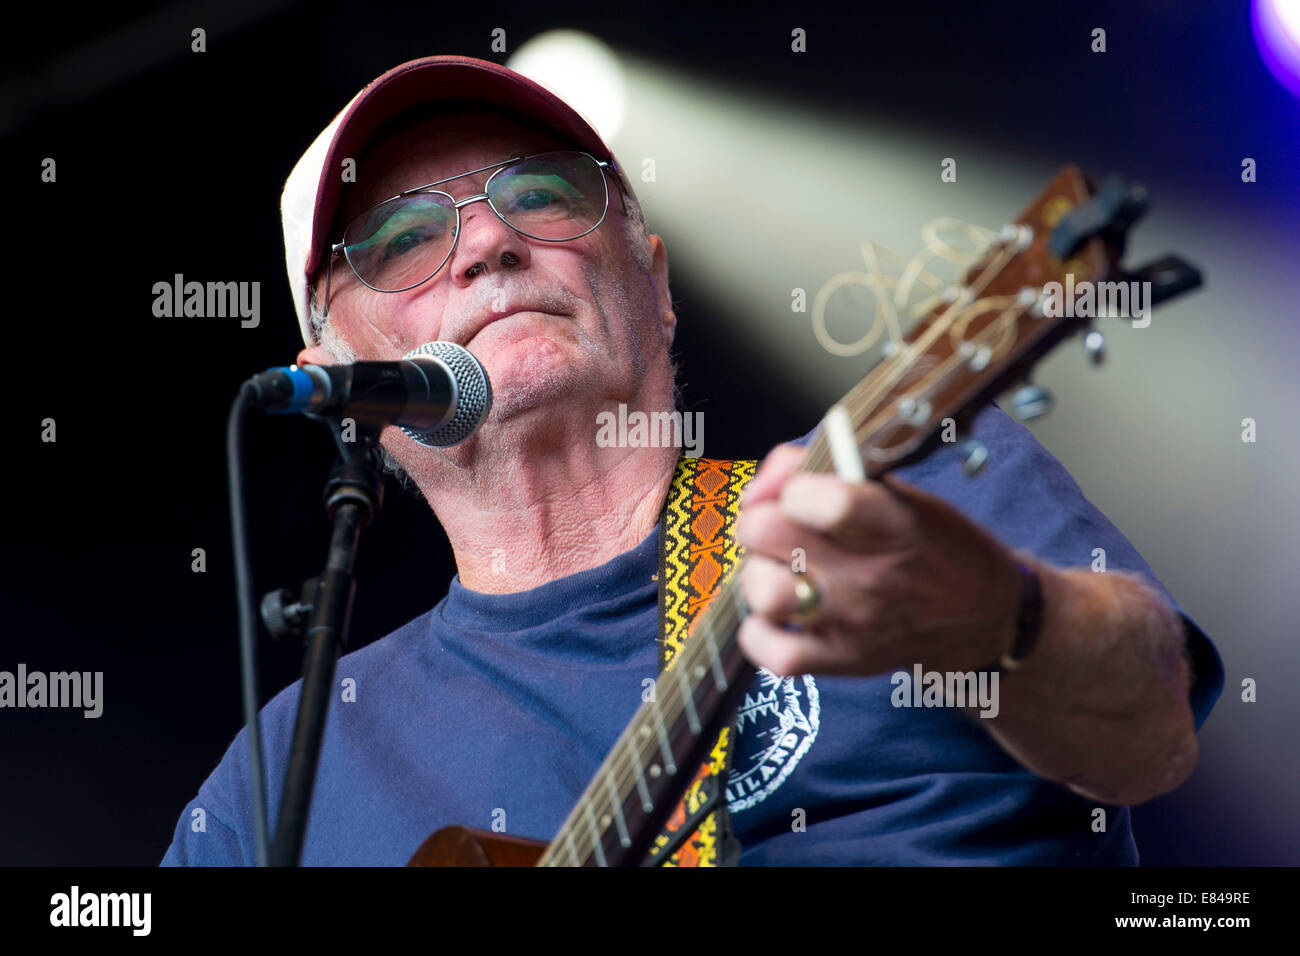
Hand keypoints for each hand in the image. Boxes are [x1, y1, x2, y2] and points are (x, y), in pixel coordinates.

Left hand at [734, 442, 1023, 677]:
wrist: (980, 619)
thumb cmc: (933, 543)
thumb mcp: (901, 491)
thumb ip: (829, 468)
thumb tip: (764, 482)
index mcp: (893, 524)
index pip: (826, 501)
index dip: (794, 485)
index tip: (801, 489)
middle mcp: (870, 576)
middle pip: (767, 532)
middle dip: (761, 517)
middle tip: (778, 525)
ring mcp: (851, 622)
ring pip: (762, 590)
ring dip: (757, 572)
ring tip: (778, 569)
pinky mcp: (838, 661)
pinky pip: (768, 650)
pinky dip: (759, 630)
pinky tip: (779, 614)